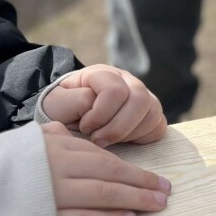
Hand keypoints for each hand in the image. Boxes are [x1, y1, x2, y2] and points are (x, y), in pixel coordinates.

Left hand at [42, 65, 165, 146]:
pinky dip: (141, 139)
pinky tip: (122, 141)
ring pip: (151, 114)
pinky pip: (157, 127)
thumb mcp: (57, 102)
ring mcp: (144, 97)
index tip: (84, 127)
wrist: (71, 116)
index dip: (99, 114)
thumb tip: (94, 103)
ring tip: (107, 141)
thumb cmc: (64, 109)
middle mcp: (129, 81)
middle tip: (98, 140)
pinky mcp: (152, 115)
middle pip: (139, 100)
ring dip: (128, 135)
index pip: (115, 91)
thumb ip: (73, 100)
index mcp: (104, 74)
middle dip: (117, 127)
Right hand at [42, 122, 171, 215]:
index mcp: (54, 147)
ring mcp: (51, 194)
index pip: (101, 156)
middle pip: (110, 172)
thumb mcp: (23, 143)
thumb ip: (48, 137)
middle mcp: (56, 166)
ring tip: (157, 204)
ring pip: (104, 194)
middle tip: (166, 190)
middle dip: (142, 182)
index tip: (151, 177)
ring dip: (135, 199)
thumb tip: (66, 131)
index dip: (130, 168)